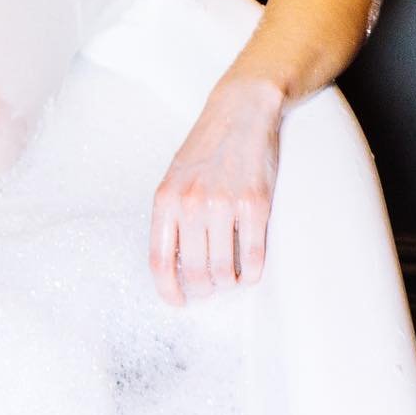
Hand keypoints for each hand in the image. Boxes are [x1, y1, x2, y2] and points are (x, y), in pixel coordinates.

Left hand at [149, 77, 282, 305]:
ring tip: (231, 277)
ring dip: (229, 283)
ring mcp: (223, 204)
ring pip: (224, 271)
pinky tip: (250, 270)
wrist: (239, 113)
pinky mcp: (255, 205)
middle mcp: (191, 203)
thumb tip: (175, 263)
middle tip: (210, 289)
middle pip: (195, 272)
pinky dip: (252, 273)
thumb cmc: (206, 148)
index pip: (160, 259)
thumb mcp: (175, 178)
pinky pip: (253, 257)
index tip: (177, 301)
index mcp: (166, 199)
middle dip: (203, 290)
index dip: (168, 289)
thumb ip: (172, 216)